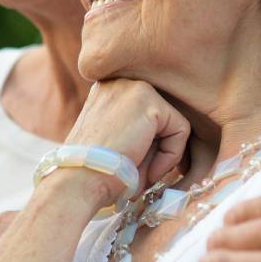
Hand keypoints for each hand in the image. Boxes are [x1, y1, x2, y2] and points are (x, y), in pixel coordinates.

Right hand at [63, 79, 190, 199]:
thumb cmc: (95, 171)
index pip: (146, 113)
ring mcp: (133, 86)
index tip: (141, 166)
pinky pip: (180, 129)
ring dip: (165, 153)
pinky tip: (149, 170)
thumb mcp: (114, 140)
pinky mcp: (148, 100)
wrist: (79, 181)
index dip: (150, 143)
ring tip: (144, 173)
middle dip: (159, 147)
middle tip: (144, 172)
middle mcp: (117, 80)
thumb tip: (174, 135)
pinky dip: (172, 155)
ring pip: (173, 122)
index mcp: (107, 90)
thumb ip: (139, 129)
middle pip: (161, 115)